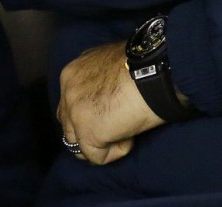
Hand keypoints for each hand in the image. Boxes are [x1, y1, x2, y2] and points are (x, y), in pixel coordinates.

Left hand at [57, 40, 164, 164]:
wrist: (154, 69)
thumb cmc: (141, 63)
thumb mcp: (110, 65)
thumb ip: (98, 81)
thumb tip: (104, 98)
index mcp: (72, 72)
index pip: (71, 103)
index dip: (92, 112)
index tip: (113, 109)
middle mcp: (67, 91)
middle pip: (70, 125)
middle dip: (91, 130)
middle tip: (118, 123)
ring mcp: (75, 113)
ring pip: (79, 144)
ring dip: (103, 142)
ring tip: (126, 129)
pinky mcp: (88, 133)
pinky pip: (97, 157)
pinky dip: (116, 151)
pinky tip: (131, 136)